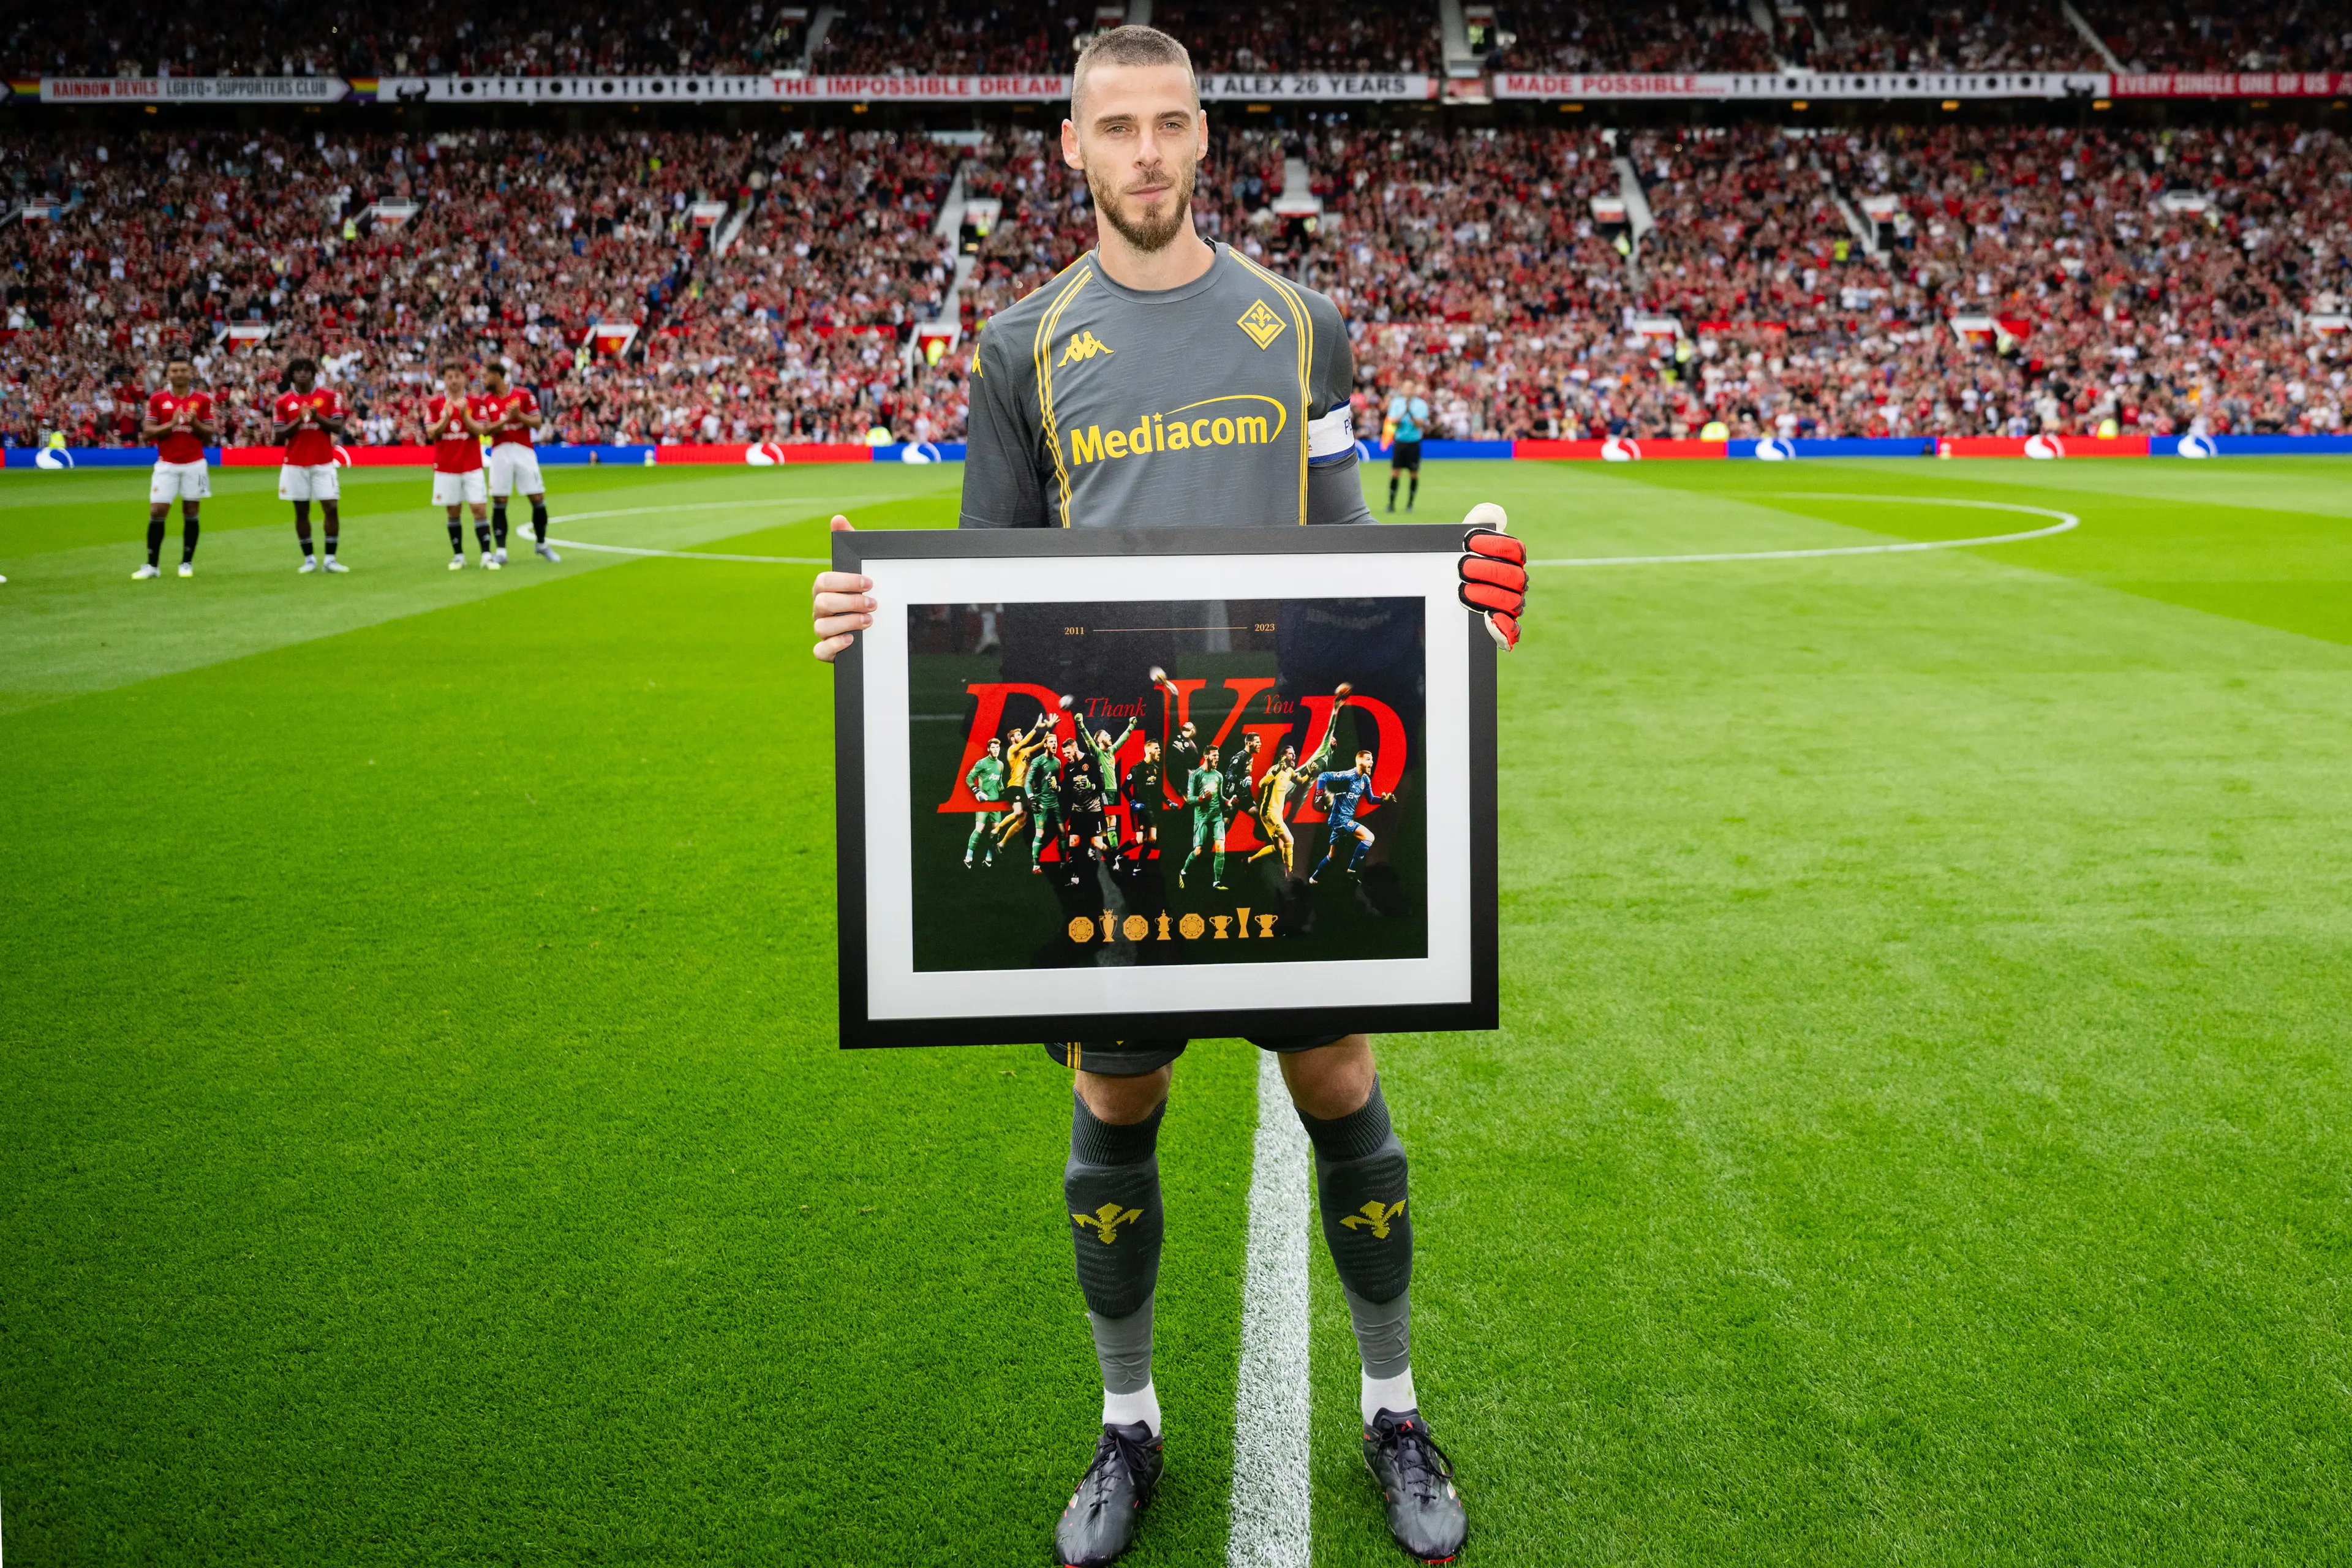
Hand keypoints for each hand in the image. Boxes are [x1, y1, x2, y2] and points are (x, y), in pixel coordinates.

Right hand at [811, 516, 867, 661]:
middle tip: (874, 604)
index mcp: (825, 589)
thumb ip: (850, 543)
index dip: (845, 582)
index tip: (869, 583)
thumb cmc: (864, 593)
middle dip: (850, 602)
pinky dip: (835, 646)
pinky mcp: (827, 650)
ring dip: (847, 622)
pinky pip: (820, 651)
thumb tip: (837, 518)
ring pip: (822, 627)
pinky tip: (852, 640)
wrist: (877, 626)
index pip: (824, 581)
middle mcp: (820, 609)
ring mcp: (822, 630)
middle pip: (823, 603)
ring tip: (869, 621)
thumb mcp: (861, 569)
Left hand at [1457, 502, 1527, 650]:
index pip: (1514, 549)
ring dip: (1488, 595)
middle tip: (1461, 568)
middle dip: (1487, 570)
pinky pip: (1511, 632)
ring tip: (1463, 591)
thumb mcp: (1458, 543)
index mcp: (1508, 561)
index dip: (1493, 544)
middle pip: (1514, 575)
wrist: (1436, 602)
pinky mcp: (1500, 631)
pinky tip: (1489, 619)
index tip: (1467, 542)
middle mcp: (1514, 584)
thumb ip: (1476, 522)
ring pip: (1512, 602)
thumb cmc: (1450, 567)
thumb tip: (1494, 513)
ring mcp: (1509, 607)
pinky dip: (1503, 627)